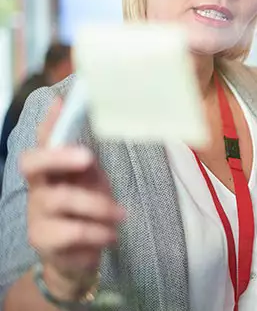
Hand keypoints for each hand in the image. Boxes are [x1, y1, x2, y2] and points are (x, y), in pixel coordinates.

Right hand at [21, 99, 124, 300]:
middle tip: (88, 157)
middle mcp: (39, 188)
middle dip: (58, 156)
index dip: (51, 122)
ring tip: (120, 216)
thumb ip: (90, 165)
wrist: (78, 259)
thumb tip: (100, 129)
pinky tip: (110, 236)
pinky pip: (73, 231)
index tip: (62, 101)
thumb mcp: (93, 185)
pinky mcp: (43, 239)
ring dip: (99, 206)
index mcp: (53, 171)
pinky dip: (99, 232)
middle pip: (31, 163)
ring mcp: (36, 213)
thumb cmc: (87, 215)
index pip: (44, 141)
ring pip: (63, 199)